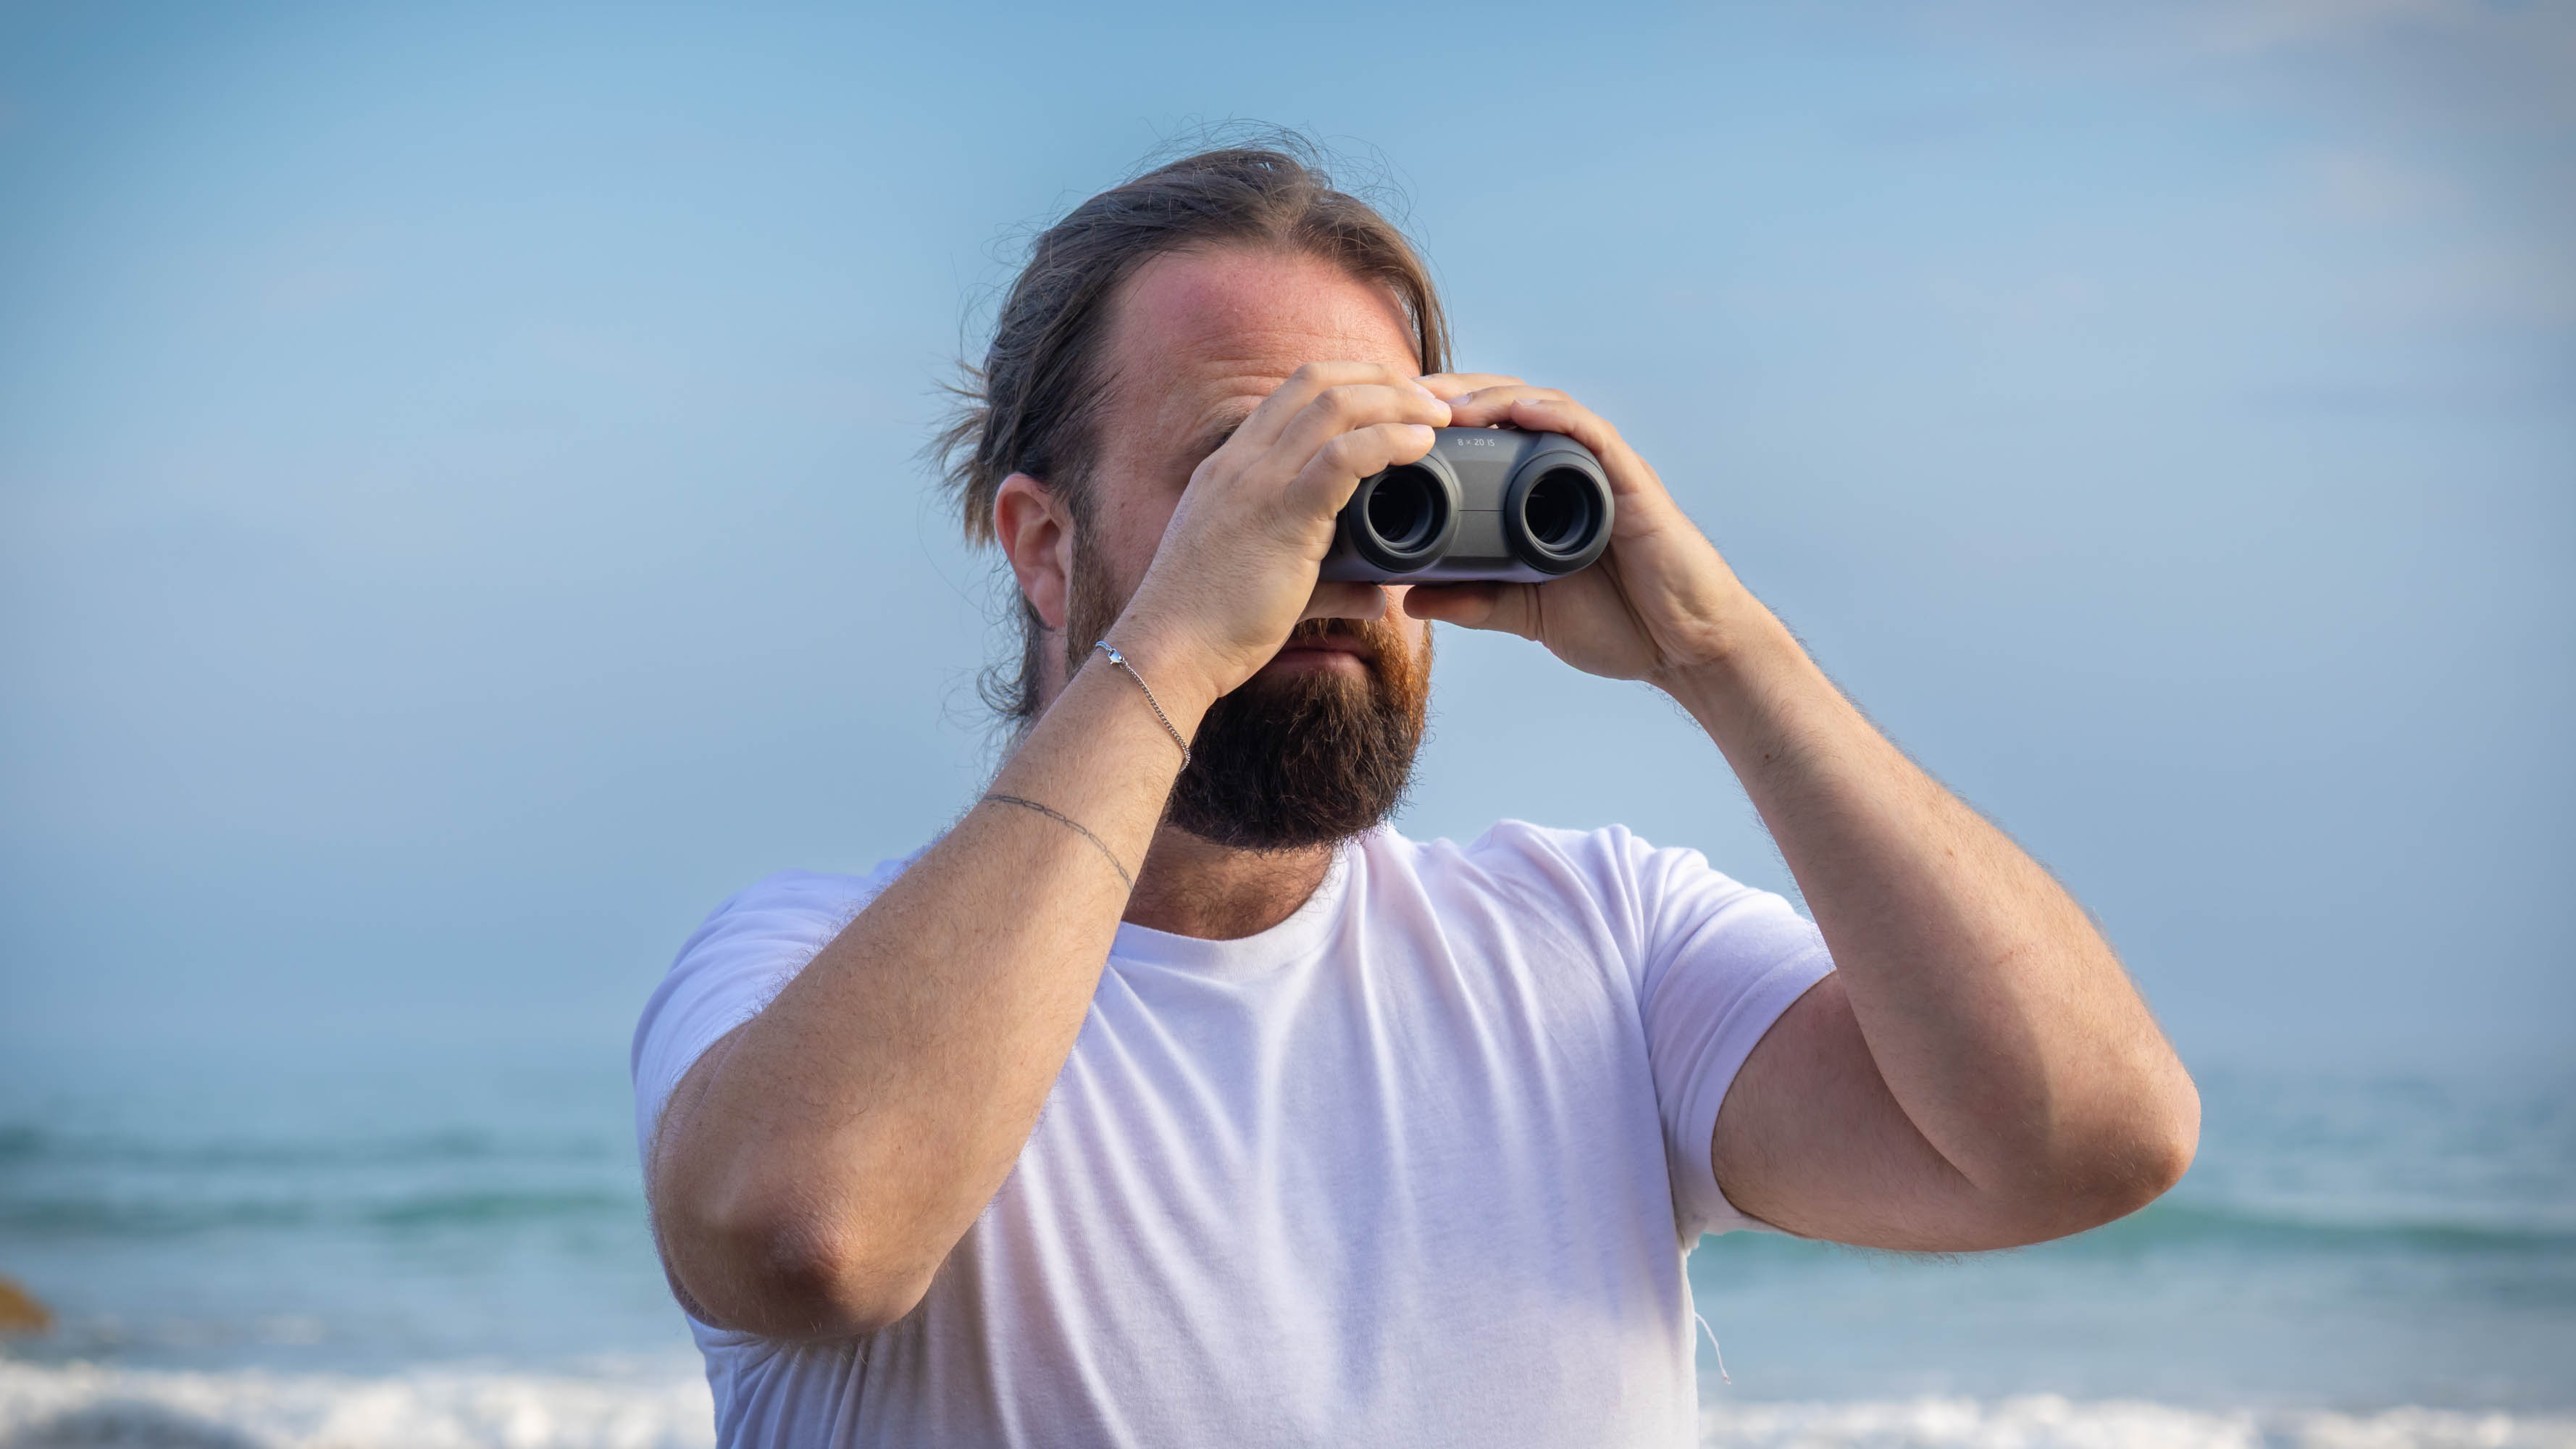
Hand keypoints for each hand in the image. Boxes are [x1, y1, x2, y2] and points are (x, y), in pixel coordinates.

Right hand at [1115, 362, 1451, 703]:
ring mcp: (1259, 483)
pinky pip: (1343, 457)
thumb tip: (1376, 596)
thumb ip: (1328, 582)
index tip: (1395, 400)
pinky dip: (1390, 440)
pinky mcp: (1282, 515)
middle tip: (1430, 400)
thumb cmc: (1209, 624)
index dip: (1351, 382)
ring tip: (1436, 417)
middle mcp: (1242, 461)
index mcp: (1231, 466)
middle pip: (1318, 381)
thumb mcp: (1267, 582)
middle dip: (1382, 378)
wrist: (1168, 651)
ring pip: (1336, 406)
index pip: (1294, 392)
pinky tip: (1420, 445)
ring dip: (1397, 401)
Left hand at [1401, 376, 1754, 686]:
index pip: (1485, 439)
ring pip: (1543, 410)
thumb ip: (1475, 602)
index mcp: (1541, 494)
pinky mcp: (1631, 482)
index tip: (1384, 424)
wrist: (1685, 648)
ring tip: (1445, 401)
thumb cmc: (1620, 624)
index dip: (1436, 424)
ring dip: (1493, 397)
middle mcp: (1569, 471)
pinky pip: (1592, 435)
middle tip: (1399, 396)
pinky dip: (1557, 417)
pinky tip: (1522, 409)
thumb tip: (1411, 599)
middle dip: (1452, 395)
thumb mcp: (1527, 613)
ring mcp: (1601, 472)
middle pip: (1506, 409)